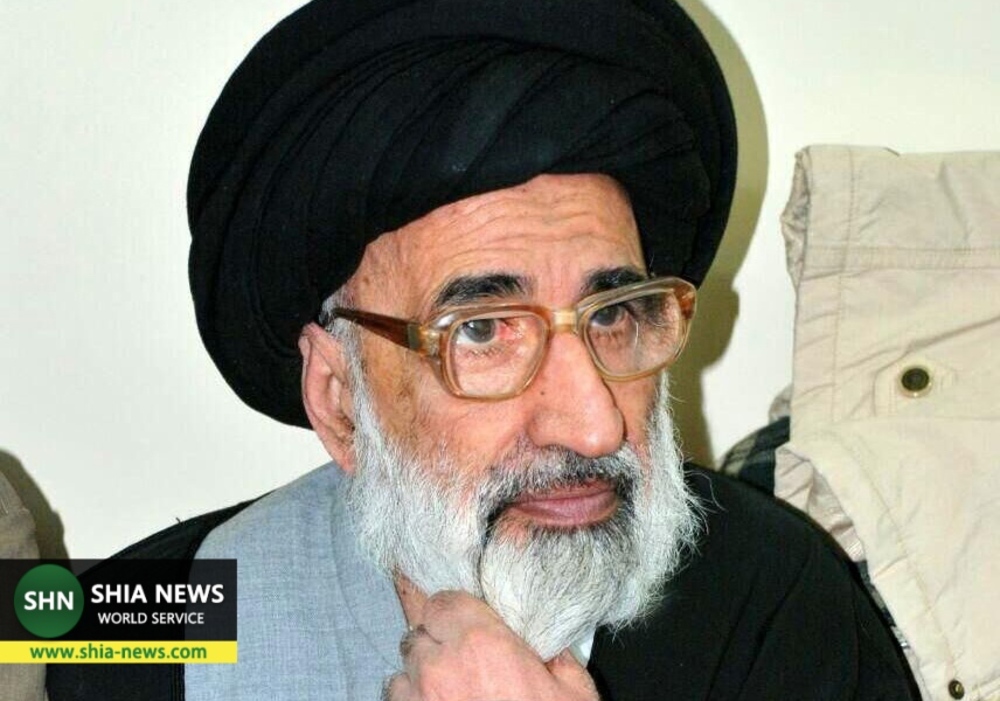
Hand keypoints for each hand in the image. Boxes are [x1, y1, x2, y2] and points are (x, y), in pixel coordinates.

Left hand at [384, 591, 599, 700]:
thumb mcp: (574, 693)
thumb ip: (558, 660)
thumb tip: (549, 651)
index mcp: (482, 643)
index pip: (442, 603)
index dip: (453, 613)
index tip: (466, 625)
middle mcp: (441, 666)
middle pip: (418, 636)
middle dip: (436, 646)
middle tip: (461, 664)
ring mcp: (419, 699)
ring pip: (402, 673)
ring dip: (420, 679)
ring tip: (446, 694)